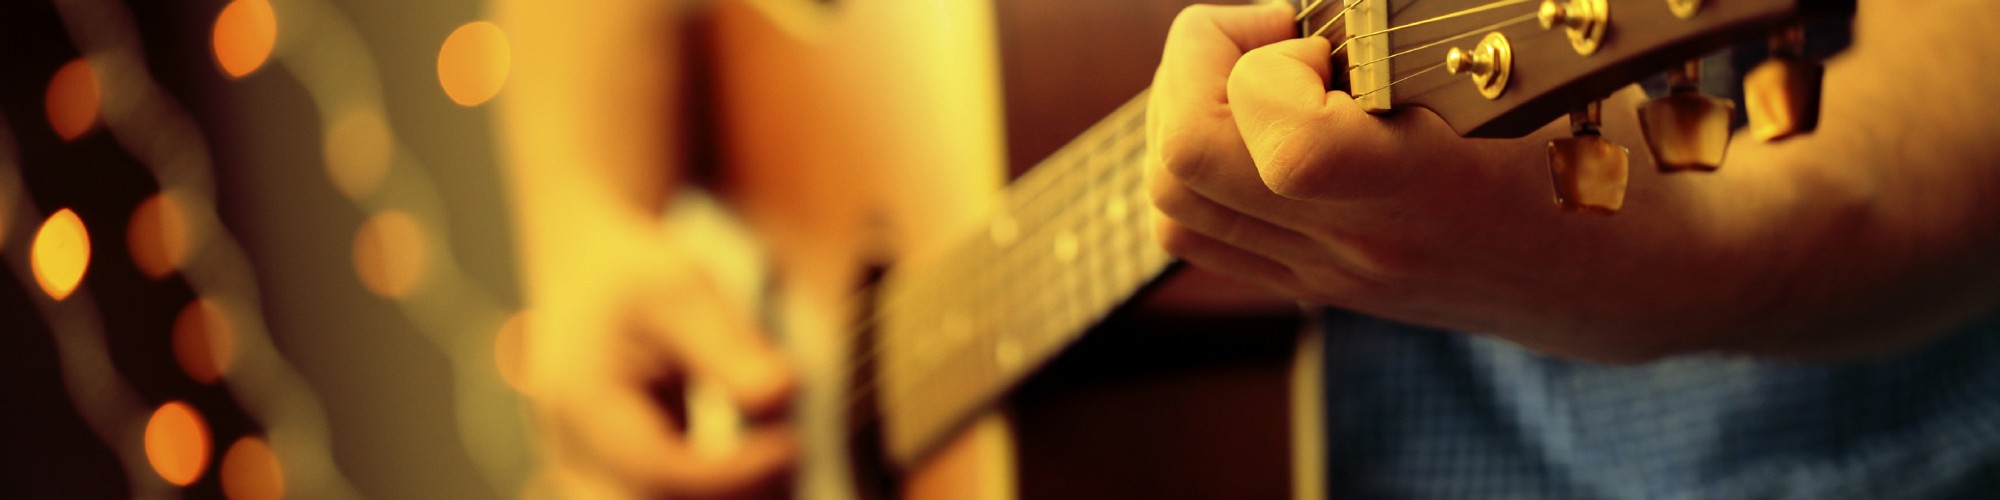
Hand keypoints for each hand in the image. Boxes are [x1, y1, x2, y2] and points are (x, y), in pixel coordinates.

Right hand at [496, 0, 797, 495]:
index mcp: (582, 402)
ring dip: (730, 495)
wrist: (584, 268)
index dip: (734, 472)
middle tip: (790, 453)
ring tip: (781, 456)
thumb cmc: (633, 270)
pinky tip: (764, 463)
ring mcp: (589, 469)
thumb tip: (781, 395)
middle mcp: (574, 450)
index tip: (792, 443)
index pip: (661, 470)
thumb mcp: (681, 287)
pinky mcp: (616, 475)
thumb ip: (728, 345)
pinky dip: (718, 492)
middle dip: (733, 494)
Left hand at [1143, 3, 1981, 361]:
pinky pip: (1197, 234)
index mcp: (1430, 189)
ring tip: (1269, 74)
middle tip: (1277, 36)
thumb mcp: (1542, 56)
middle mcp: (1364, 245)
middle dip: (1199, 65)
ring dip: (1190, 112)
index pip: (1284, 138)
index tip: (1320, 32)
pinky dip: (1200, 164)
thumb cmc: (1610, 140)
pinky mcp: (1322, 288)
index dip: (1268, 57)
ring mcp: (1334, 276)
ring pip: (1170, 203)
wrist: (1650, 273)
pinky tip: (1269, 121)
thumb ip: (1416, 20)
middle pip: (1181, 161)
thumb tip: (1329, 2)